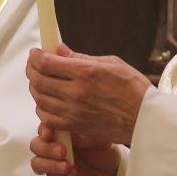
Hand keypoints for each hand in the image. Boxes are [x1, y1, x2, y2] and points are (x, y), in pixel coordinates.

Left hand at [26, 45, 150, 147]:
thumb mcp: (111, 63)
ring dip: (35, 88)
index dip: (36, 56)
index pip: (47, 63)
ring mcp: (74, 112)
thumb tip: (59, 49)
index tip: (35, 53)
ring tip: (39, 80)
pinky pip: (48, 118)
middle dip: (31, 70)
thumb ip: (80, 57)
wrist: (144, 119)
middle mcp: (76, 93)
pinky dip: (42, 108)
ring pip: (40, 100)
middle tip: (33, 64)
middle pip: (39, 81)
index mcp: (86, 73)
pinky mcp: (75, 126)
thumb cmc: (133, 89)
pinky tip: (47, 101)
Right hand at [30, 123, 118, 175]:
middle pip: (36, 144)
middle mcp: (55, 146)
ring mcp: (54, 163)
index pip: (45, 126)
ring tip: (68, 166)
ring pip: (37, 162)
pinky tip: (72, 174)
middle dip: (46, 148)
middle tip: (62, 152)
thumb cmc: (104, 152)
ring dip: (49, 164)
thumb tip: (69, 127)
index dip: (43, 129)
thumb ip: (83, 132)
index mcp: (63, 131)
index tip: (49, 133)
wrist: (111, 175)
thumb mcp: (99, 138)